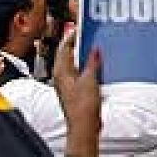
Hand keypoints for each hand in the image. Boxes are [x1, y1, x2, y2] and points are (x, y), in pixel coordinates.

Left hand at [52, 31, 102, 153]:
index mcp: (61, 72)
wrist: (84, 128)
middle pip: (67, 55)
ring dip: (82, 56)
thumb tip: (95, 49)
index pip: (63, 48)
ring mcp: (67, 85)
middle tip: (88, 35)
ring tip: (94, 48)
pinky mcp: (74, 92)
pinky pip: (79, 74)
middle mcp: (61, 78)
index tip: (80, 28)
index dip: (71, 37)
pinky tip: (96, 67)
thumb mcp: (90, 80)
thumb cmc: (83, 107)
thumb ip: (92, 62)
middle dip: (77, 45)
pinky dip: (86, 67)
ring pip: (73, 64)